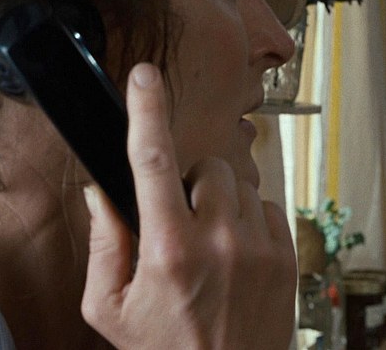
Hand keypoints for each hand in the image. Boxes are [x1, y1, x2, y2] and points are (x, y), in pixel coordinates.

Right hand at [81, 63, 296, 348]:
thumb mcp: (110, 308)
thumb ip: (103, 244)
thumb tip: (100, 192)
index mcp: (168, 251)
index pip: (151, 163)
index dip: (144, 112)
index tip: (143, 76)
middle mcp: (219, 242)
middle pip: (207, 166)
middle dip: (190, 184)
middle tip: (179, 224)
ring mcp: (259, 248)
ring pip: (239, 183)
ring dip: (219, 202)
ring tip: (208, 245)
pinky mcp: (286, 255)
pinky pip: (265, 206)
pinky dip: (246, 220)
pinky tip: (234, 254)